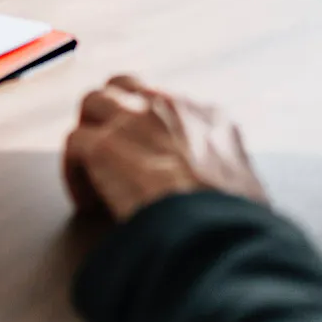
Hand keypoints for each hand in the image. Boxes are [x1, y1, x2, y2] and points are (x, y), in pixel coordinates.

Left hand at [62, 74, 268, 221]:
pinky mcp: (104, 144)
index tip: (146, 149)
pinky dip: (75, 172)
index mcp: (209, 117)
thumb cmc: (237, 224)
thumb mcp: (247, 190)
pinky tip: (86, 202)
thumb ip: (228, 175)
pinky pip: (74, 144)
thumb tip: (223, 195)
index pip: (166, 102)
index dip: (149, 123)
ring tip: (91, 168)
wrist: (217, 235)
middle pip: (123, 86)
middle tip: (107, 144)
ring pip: (92, 103)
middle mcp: (168, 106)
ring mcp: (133, 121)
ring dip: (89, 132)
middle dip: (111, 108)